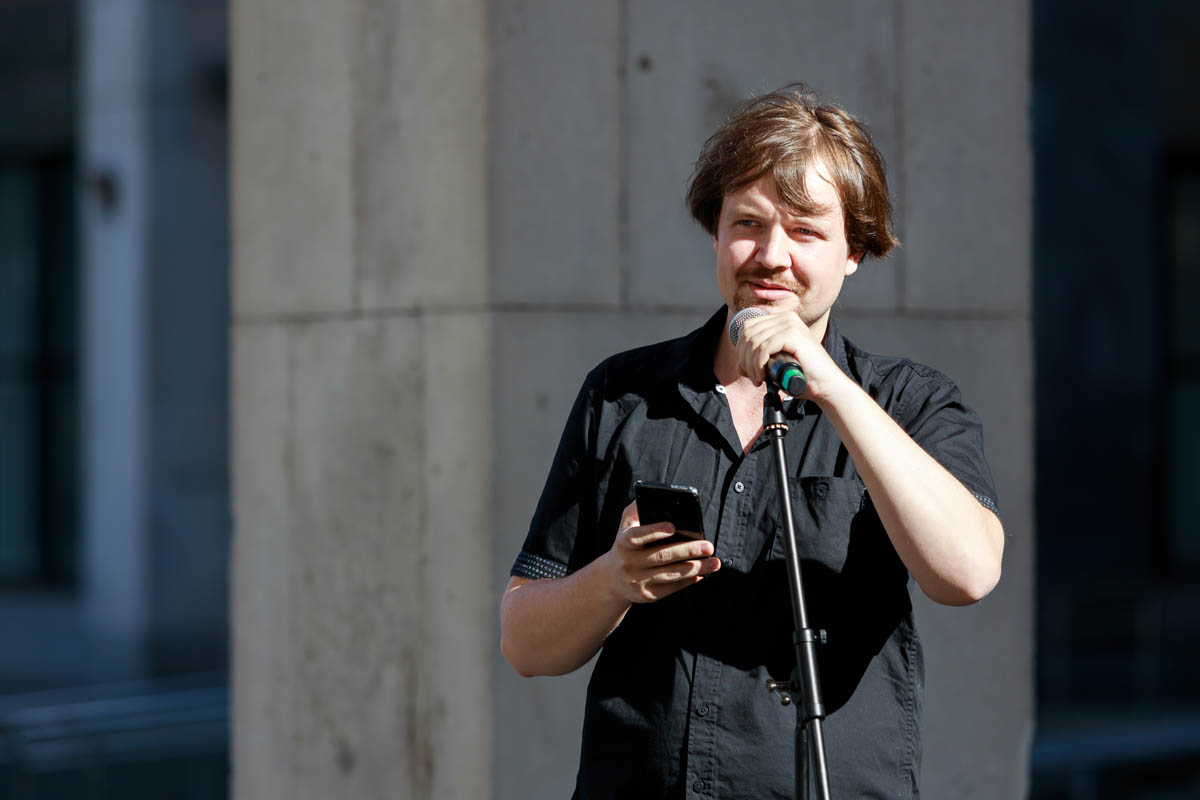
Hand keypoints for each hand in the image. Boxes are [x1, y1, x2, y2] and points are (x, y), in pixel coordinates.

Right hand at [604, 501, 720, 603]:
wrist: (612, 579)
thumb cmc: (626, 545)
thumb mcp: (626, 525)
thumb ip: (638, 509)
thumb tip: (657, 495)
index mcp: (624, 542)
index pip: (638, 536)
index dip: (655, 531)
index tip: (673, 526)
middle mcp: (629, 562)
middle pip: (662, 556)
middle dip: (687, 550)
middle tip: (708, 546)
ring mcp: (637, 581)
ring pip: (671, 574)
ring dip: (696, 568)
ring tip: (714, 563)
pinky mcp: (647, 595)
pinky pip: (671, 588)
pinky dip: (688, 581)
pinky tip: (702, 574)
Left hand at [735, 310, 845, 399]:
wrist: (825, 384)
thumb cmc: (801, 376)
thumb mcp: (775, 364)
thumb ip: (758, 359)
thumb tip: (738, 364)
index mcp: (781, 320)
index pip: (747, 327)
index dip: (742, 350)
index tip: (748, 369)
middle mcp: (785, 317)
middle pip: (747, 333)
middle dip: (744, 359)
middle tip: (753, 377)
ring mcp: (790, 324)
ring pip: (754, 342)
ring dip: (751, 365)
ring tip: (758, 379)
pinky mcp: (792, 334)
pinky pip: (763, 348)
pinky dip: (758, 365)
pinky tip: (763, 377)